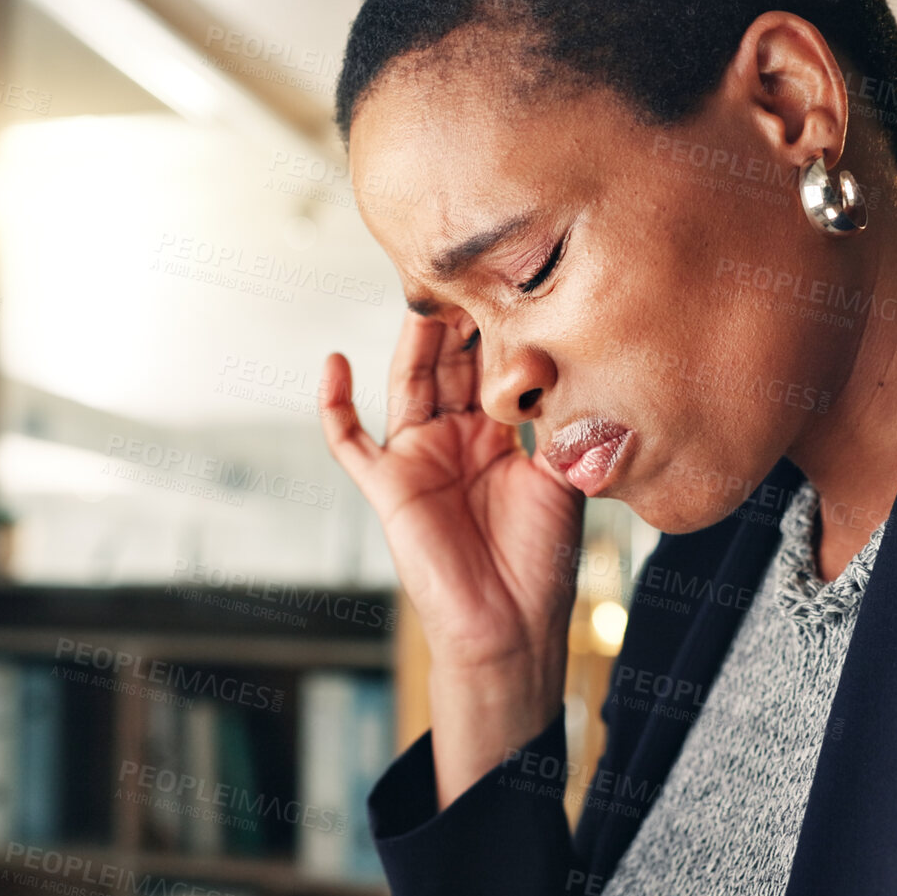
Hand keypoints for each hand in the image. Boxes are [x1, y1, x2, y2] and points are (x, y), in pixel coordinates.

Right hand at [319, 311, 585, 804]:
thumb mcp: (563, 475)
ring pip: (410, 381)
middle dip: (460, 316)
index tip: (514, 272)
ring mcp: (420, 455)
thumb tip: (561, 360)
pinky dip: (334, 405)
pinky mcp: (388, 485)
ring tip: (422, 296)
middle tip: (469, 268)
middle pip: (453, 359)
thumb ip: (558, 419)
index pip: (498, 359)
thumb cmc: (542, 560)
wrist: (512, 627)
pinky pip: (349, 441)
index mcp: (504, 430)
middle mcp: (459, 433)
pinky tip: (334, 365)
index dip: (502, 320)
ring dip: (414, 340)